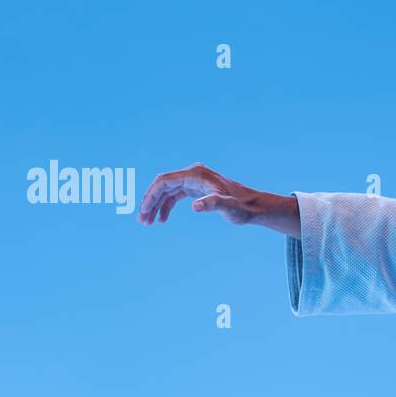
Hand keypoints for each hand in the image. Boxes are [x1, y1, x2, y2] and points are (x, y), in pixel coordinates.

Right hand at [137, 163, 299, 235]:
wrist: (253, 207)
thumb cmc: (242, 208)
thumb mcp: (228, 207)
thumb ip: (213, 204)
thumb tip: (195, 206)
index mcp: (196, 174)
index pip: (165, 181)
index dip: (151, 195)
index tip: (144, 211)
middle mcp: (193, 174)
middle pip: (163, 185)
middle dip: (150, 202)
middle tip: (142, 221)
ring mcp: (194, 181)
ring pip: (167, 191)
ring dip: (156, 205)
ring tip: (147, 222)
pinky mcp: (196, 188)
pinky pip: (175, 195)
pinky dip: (167, 206)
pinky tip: (161, 219)